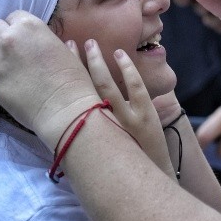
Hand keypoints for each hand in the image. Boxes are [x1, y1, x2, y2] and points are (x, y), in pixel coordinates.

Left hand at [0, 10, 100, 133]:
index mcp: (29, 26)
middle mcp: (9, 38)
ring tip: (9, 68)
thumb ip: (41, 38)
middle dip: (0, 36)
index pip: (13, 16)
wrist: (64, 108)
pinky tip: (11, 84)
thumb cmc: (71, 77)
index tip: (23, 38)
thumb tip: (33, 40)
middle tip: (12, 51)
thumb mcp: (61, 48)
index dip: (18, 27)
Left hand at [81, 39, 175, 178]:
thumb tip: (141, 74)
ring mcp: (108, 130)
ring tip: (72, 52)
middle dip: (95, 62)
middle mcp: (126, 121)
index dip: (126, 66)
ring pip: (90, 97)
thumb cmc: (152, 147)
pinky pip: (80, 115)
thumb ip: (147, 98)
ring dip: (81, 73)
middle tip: (88, 42)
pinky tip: (66, 84)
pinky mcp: (96, 139)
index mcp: (145, 115)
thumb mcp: (154, 121)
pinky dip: (72, 98)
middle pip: (107, 86)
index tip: (117, 51)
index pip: (135, 84)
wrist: (147, 178)